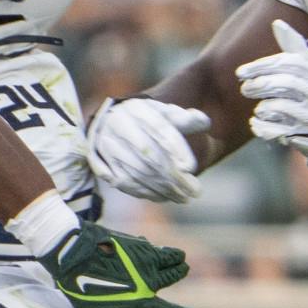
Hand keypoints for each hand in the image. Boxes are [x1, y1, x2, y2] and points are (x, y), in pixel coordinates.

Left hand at [42, 221, 201, 307]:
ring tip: (183, 269)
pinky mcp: (149, 258)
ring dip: (179, 272)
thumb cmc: (75, 283)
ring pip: (176, 277)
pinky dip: (176, 256)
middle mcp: (140, 303)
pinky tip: (178, 256)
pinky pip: (172, 258)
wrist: (71, 255)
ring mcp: (147, 280)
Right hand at [88, 96, 211, 202]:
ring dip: (163, 188)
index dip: (176, 149)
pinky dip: (146, 192)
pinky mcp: (103, 165)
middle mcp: (120, 126)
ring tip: (183, 198)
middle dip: (174, 177)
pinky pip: (126, 182)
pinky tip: (164, 197)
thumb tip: (204, 122)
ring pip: (138, 172)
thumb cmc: (148, 121)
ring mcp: (109, 146)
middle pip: (150, 155)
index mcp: (138, 110)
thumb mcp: (166, 114)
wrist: (111, 126)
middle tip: (194, 191)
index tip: (191, 167)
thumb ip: (186, 119)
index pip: (160, 129)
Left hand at [238, 20, 307, 172]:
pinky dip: (264, 127)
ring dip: (264, 107)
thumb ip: (295, 48)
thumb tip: (277, 23)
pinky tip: (255, 124)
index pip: (291, 62)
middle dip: (261, 84)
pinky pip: (282, 130)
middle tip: (244, 88)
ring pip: (285, 106)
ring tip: (258, 109)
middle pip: (288, 82)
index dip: (262, 66)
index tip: (240, 72)